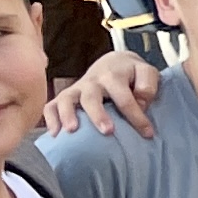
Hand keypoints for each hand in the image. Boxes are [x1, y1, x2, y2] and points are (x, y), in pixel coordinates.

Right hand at [43, 51, 162, 137]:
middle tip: (108, 131)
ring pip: (67, 100)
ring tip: (71, 131)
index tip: (147, 133)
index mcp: (113, 76)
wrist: (114, 63)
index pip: (124, 98)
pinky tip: (54, 134)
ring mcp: (76, 89)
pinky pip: (51, 106)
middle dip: (98, 115)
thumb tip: (141, 103)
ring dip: (67, 115)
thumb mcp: (146, 73)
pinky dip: (50, 118)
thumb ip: (147, 85)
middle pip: (91, 98)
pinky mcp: (66, 96)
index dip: (137, 117)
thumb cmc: (133, 74)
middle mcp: (92, 82)